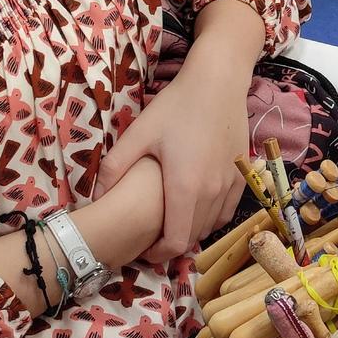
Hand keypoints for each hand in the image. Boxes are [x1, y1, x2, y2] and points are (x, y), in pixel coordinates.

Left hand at [95, 60, 249, 262]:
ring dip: (191, 232)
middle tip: (152, 239)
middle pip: (192, 238)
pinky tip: (196, 208)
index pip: (174, 242)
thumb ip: (115, 167)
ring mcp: (230, 184)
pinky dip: (210, 218)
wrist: (218, 82)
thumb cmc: (175, 106)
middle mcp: (211, 193)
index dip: (158, 255)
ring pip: (211, 226)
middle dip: (171, 245)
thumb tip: (95, 198)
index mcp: (184, 188)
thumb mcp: (139, 133)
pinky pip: (226, 211)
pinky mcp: (242, 175)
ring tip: (172, 224)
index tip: (144, 251)